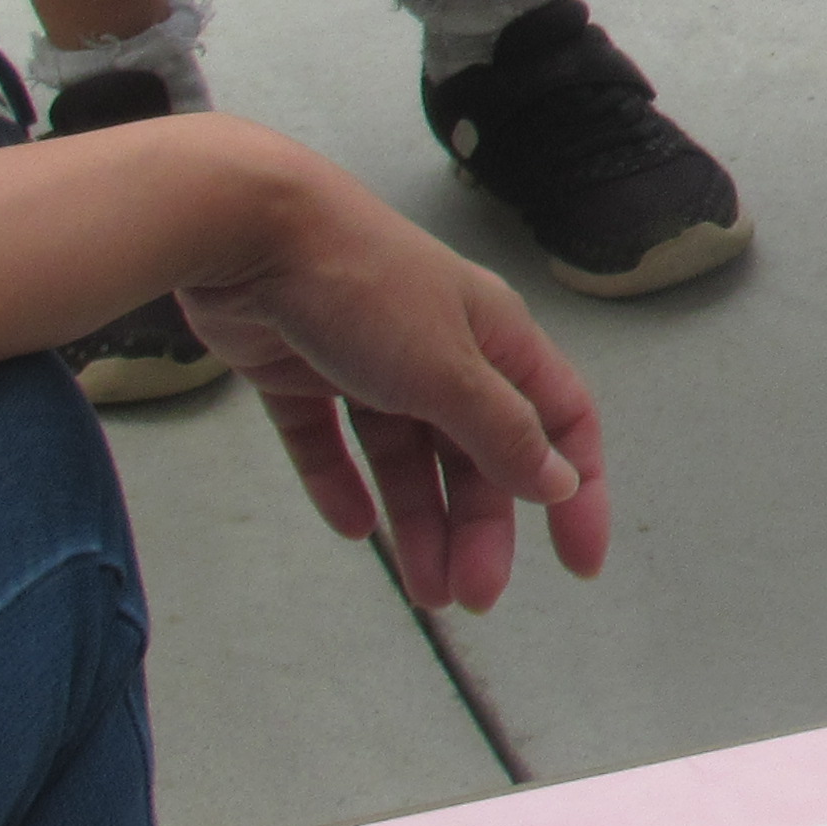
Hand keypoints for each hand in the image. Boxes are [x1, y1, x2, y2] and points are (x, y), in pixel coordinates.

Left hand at [169, 152, 614, 613]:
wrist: (247, 228)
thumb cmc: (364, 289)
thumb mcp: (447, 369)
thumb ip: (502, 431)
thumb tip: (559, 480)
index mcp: (494, 338)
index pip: (557, 421)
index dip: (575, 489)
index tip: (579, 563)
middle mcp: (441, 349)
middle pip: (477, 451)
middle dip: (480, 526)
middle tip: (470, 597)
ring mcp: (367, 359)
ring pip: (406, 456)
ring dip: (418, 521)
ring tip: (421, 594)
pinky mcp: (298, 370)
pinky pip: (330, 441)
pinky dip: (343, 483)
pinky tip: (352, 529)